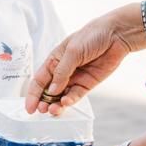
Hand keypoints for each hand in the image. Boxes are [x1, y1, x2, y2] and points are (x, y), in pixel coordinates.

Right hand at [26, 4, 145, 114]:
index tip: (29, 107)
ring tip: (53, 110)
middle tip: (41, 110)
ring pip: (62, 96)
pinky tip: (66, 102)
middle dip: (43, 102)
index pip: (39, 80)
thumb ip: (62, 72)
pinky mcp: (88, 83)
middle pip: (49, 91)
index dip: (33, 94)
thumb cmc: (92, 36)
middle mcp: (63, 71)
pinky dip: (70, 100)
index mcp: (54, 60)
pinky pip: (76, 95)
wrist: (116, 35)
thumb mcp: (72, 51)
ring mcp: (75, 78)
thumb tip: (51, 91)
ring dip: (56, 104)